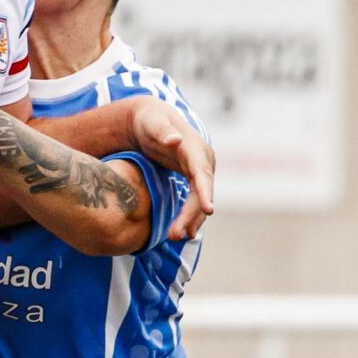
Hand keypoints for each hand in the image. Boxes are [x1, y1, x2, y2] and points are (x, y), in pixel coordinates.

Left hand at [127, 98, 216, 241]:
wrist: (149, 120)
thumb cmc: (150, 120)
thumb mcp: (153, 122)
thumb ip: (163, 131)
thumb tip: (175, 140)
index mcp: (196, 148)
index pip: (203, 173)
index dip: (205, 191)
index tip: (208, 210)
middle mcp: (203, 161)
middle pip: (202, 192)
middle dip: (192, 214)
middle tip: (177, 234)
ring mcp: (200, 170)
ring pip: (200, 199)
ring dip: (191, 220)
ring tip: (177, 237)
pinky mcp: (193, 177)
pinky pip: (194, 200)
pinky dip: (190, 216)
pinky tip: (183, 232)